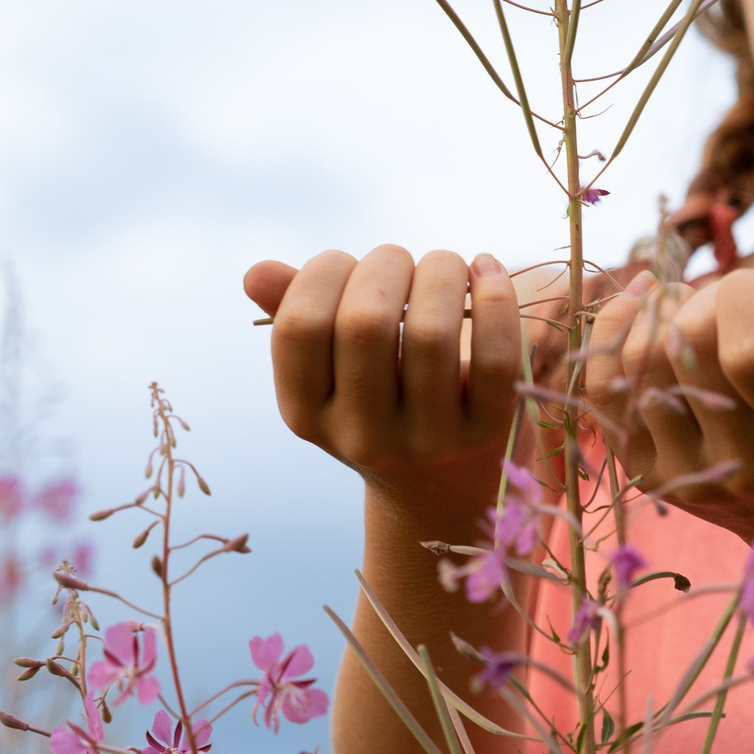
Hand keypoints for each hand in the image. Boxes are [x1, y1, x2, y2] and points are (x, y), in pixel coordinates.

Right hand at [243, 247, 529, 510]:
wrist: (441, 493)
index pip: (300, 325)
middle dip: (386, 263)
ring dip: (441, 272)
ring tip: (446, 265)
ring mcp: (427, 441)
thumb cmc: (378, 402)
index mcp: (306, 414)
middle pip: (365, 322)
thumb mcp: (329, 372)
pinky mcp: (487, 433)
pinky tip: (488, 270)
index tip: (348, 264)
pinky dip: (496, 297)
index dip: (323, 272)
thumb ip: (296, 316)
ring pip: (432, 334)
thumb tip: (257, 273)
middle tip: (401, 261)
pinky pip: (494, 356)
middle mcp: (362, 437)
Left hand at [582, 266, 753, 539]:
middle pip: (689, 347)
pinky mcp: (649, 476)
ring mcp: (687, 476)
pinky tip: (640, 303)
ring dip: (661, 311)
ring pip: (640, 362)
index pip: (751, 352)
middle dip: (708, 295)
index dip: (750, 293)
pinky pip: (604, 392)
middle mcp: (742, 466)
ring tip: (693, 302)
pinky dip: (614, 334)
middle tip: (736, 297)